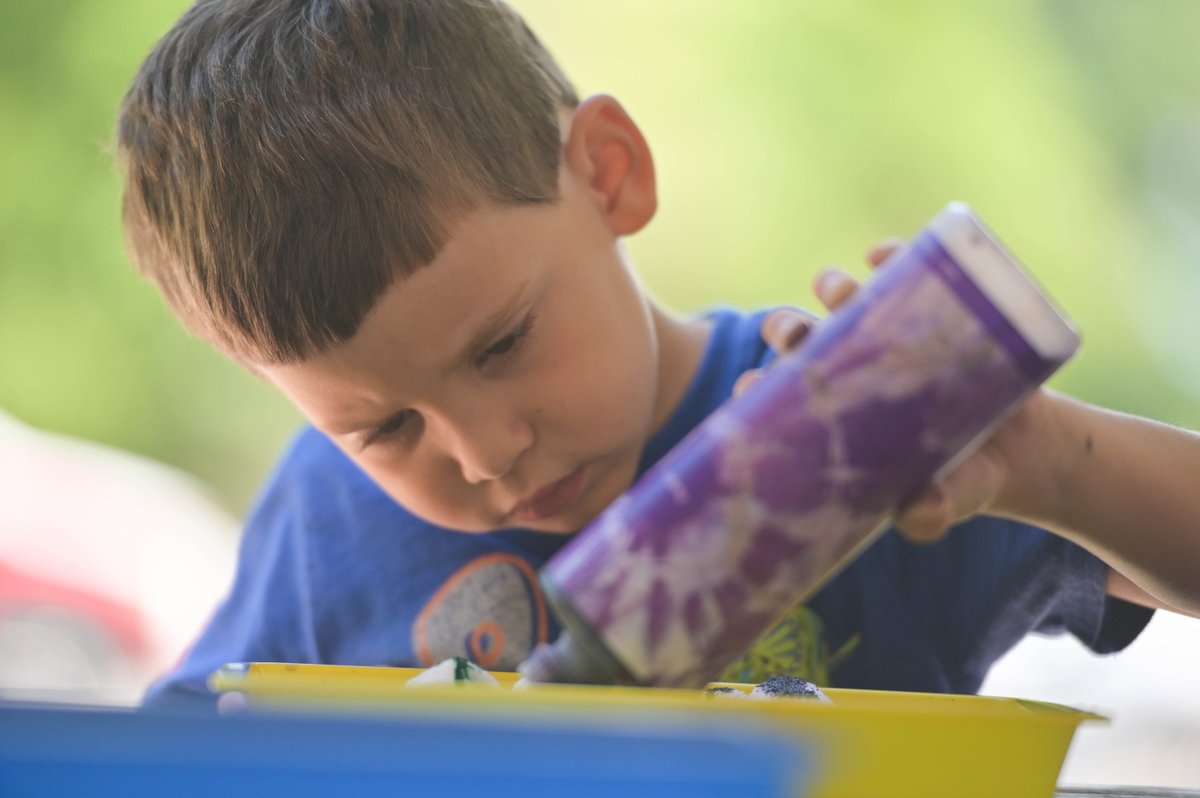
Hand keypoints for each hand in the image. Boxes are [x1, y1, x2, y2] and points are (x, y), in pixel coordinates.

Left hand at [740, 239, 1049, 543]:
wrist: (1024, 449)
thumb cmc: (962, 480)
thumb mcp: (948, 500)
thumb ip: (929, 514)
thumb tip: (920, 510)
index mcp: (833, 411)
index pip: (776, 396)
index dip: (755, 390)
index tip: (746, 389)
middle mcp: (850, 364)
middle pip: (800, 337)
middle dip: (787, 329)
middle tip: (792, 336)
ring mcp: (889, 330)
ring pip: (844, 298)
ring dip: (834, 288)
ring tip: (840, 292)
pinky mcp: (933, 304)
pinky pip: (905, 270)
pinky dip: (892, 256)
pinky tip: (884, 254)